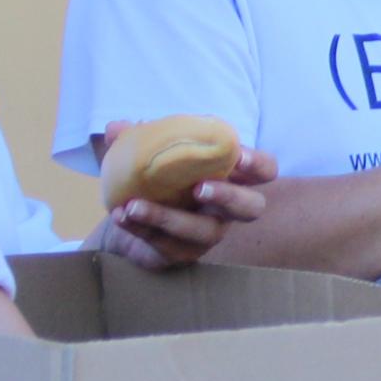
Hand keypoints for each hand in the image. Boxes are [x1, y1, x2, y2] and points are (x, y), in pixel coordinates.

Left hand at [95, 145, 278, 270]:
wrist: (126, 216)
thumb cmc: (150, 177)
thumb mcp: (143, 152)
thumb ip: (134, 138)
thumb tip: (116, 127)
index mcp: (228, 174)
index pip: (264, 170)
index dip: (258, 165)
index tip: (238, 156)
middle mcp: (225, 207)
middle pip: (251, 208)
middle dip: (229, 198)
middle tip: (198, 189)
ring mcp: (207, 233)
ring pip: (202, 232)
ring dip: (167, 217)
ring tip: (134, 206)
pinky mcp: (182, 253)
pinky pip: (167, 244)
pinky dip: (142, 228)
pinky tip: (122, 216)